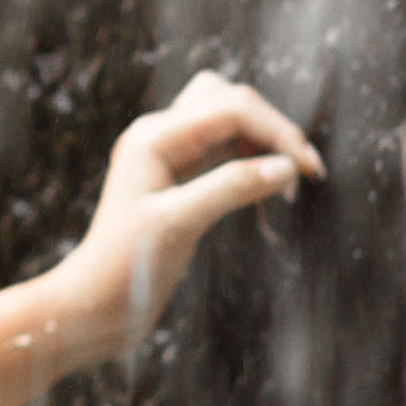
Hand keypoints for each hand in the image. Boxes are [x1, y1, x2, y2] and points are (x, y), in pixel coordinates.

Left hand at [56, 72, 323, 364]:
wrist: (95, 303)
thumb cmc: (125, 267)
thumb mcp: (178, 225)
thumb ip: (230, 189)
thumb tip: (287, 167)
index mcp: (154, 137)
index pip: (231, 109)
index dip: (277, 131)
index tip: (310, 169)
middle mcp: (160, 136)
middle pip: (231, 101)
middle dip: (272, 129)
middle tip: (307, 173)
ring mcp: (169, 154)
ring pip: (229, 121)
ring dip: (264, 142)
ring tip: (289, 185)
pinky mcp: (180, 176)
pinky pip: (225, 150)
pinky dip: (253, 161)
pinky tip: (271, 193)